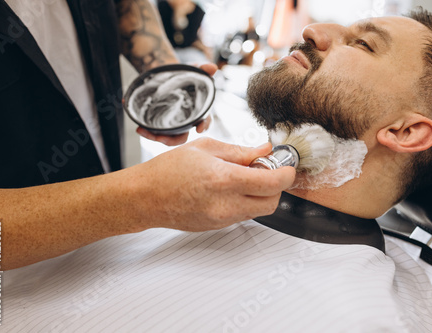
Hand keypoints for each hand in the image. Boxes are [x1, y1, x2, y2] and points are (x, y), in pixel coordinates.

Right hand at [120, 138, 295, 231]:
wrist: (144, 197)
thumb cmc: (167, 171)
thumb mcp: (205, 148)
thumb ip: (239, 151)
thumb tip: (263, 151)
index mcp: (224, 180)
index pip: (272, 183)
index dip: (286, 174)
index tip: (287, 167)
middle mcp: (225, 205)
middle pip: (272, 203)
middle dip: (276, 187)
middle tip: (265, 171)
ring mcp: (221, 220)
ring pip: (258, 211)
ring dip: (259, 195)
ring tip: (241, 178)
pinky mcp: (217, 227)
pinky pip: (242, 215)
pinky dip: (245, 202)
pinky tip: (229, 189)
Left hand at [136, 63, 217, 145]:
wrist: (165, 73)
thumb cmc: (183, 74)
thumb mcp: (193, 69)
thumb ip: (203, 68)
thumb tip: (212, 67)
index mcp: (197, 111)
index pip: (204, 122)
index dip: (203, 126)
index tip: (199, 129)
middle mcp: (185, 121)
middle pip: (182, 136)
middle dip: (173, 140)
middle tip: (162, 139)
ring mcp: (171, 123)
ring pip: (167, 137)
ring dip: (155, 137)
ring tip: (143, 130)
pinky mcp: (159, 122)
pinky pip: (154, 131)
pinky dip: (146, 131)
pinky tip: (139, 127)